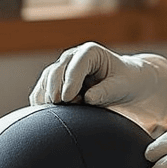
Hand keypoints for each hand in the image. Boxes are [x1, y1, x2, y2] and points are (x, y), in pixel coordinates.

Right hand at [29, 42, 166, 127]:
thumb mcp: (122, 86)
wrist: (123, 84)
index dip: (70, 80)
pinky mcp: (55, 82)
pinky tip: (45, 115)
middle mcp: (73, 57)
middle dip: (55, 89)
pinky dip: (41, 102)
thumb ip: (107, 91)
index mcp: (90, 52)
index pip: (76, 63)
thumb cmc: (125, 82)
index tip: (68, 98)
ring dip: (47, 97)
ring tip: (58, 112)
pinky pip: (42, 91)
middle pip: (56, 70)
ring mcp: (62, 68)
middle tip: (60, 106)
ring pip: (46, 80)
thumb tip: (88, 98)